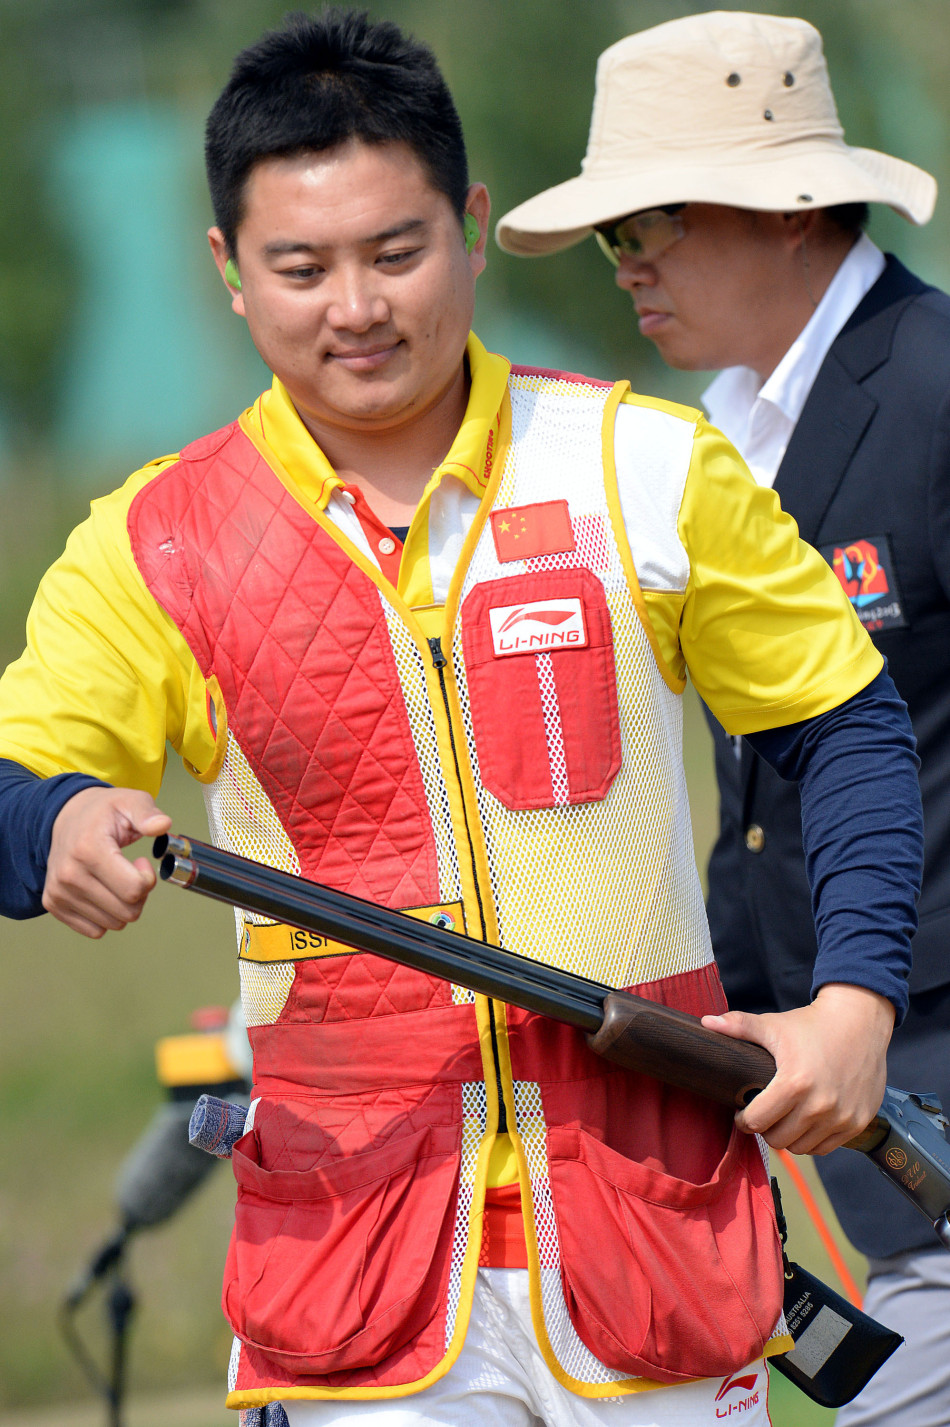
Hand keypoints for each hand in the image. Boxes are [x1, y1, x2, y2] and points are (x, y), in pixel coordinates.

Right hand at [43, 786, 171, 937]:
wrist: (66, 818)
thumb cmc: (102, 812)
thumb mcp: (129, 801)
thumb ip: (147, 813)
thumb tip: (162, 824)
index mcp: (88, 850)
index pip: (134, 889)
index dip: (148, 878)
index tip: (141, 862)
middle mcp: (69, 875)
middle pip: (127, 912)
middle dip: (139, 895)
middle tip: (131, 872)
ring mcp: (58, 892)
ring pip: (114, 924)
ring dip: (124, 906)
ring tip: (116, 879)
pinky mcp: (54, 904)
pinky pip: (95, 930)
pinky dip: (106, 916)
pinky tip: (103, 892)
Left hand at [701, 984, 894, 1154]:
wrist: (860, 1021)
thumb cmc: (812, 1024)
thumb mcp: (773, 1025)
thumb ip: (738, 1026)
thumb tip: (705, 1022)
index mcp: (794, 1083)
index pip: (757, 1122)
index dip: (744, 1120)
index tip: (742, 1113)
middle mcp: (820, 1105)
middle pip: (778, 1140)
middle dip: (766, 1128)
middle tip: (764, 1114)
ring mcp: (842, 1116)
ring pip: (802, 1148)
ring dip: (790, 1137)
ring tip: (784, 1118)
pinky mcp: (858, 1122)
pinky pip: (826, 1147)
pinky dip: (813, 1140)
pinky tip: (806, 1122)